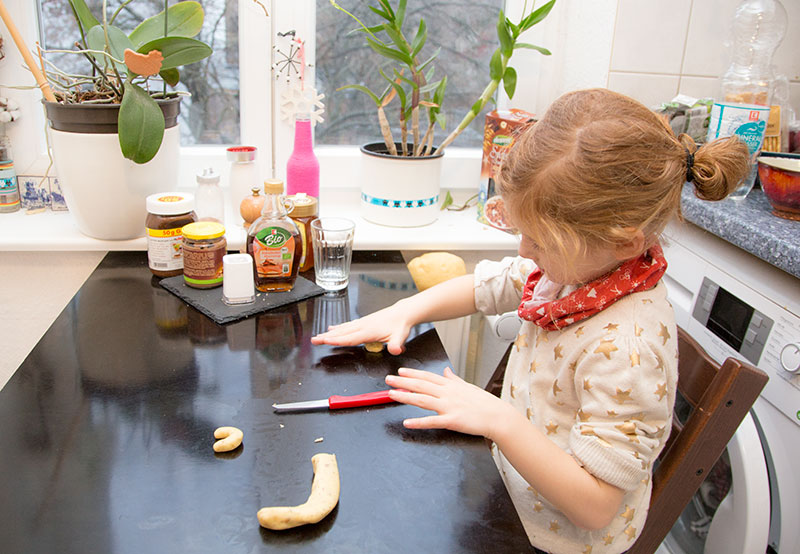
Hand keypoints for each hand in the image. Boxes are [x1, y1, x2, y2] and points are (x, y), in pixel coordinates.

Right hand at [310, 303, 412, 354]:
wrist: (402, 313)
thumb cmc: (400, 325)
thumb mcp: (400, 336)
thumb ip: (397, 345)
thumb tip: (396, 350)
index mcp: (369, 331)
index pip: (350, 338)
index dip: (337, 340)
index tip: (325, 341)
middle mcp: (362, 326)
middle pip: (341, 333)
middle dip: (326, 337)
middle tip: (314, 340)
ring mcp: (362, 323)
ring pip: (342, 329)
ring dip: (329, 333)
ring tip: (318, 336)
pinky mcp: (363, 322)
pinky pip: (347, 325)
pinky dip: (338, 327)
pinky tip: (332, 328)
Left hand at [385, 367, 511, 439]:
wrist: (498, 416)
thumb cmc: (484, 403)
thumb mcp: (468, 386)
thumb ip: (454, 379)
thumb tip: (447, 371)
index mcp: (451, 385)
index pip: (428, 376)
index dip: (412, 373)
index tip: (400, 371)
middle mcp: (447, 393)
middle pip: (421, 385)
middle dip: (403, 382)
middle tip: (388, 379)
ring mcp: (449, 406)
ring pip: (423, 399)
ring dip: (405, 396)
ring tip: (391, 395)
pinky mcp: (452, 420)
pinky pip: (432, 421)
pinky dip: (419, 422)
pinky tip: (407, 422)